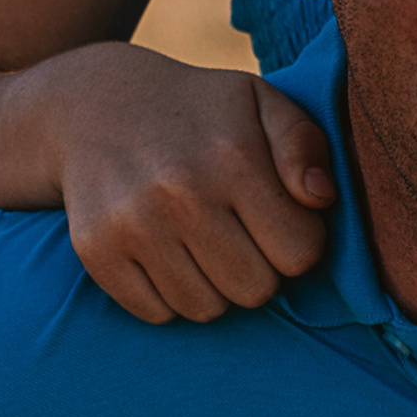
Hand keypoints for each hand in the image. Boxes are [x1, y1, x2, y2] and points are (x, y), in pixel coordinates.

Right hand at [37, 42, 333, 322]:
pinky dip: (168, 295)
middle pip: (255, 290)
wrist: (97, 105)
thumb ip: (304, 145)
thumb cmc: (200, 112)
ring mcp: (133, 224)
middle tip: (240, 233)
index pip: (300, 253)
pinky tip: (166, 252)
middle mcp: (180, 193)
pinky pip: (156, 313)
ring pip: (206, 310)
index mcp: (233, 157)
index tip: (278, 218)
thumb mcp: (262, 103)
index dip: (300, 240)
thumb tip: (320, 199)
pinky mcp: (96, 249)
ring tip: (203, 241)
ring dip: (214, 286)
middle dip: (259, 268)